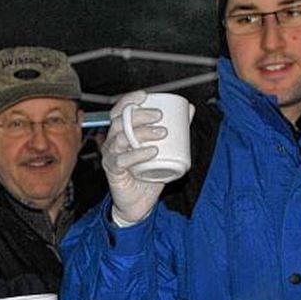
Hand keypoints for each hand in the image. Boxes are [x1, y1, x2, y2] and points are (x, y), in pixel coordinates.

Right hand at [102, 91, 166, 224]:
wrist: (139, 203)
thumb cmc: (148, 175)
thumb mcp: (164, 150)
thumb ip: (175, 131)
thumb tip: (189, 111)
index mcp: (122, 132)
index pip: (119, 110)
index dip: (129, 100)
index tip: (144, 96)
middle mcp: (112, 141)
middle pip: (120, 121)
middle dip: (140, 115)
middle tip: (160, 117)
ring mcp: (111, 156)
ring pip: (120, 137)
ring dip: (142, 132)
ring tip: (161, 133)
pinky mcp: (113, 171)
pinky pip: (121, 159)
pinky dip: (137, 154)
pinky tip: (152, 151)